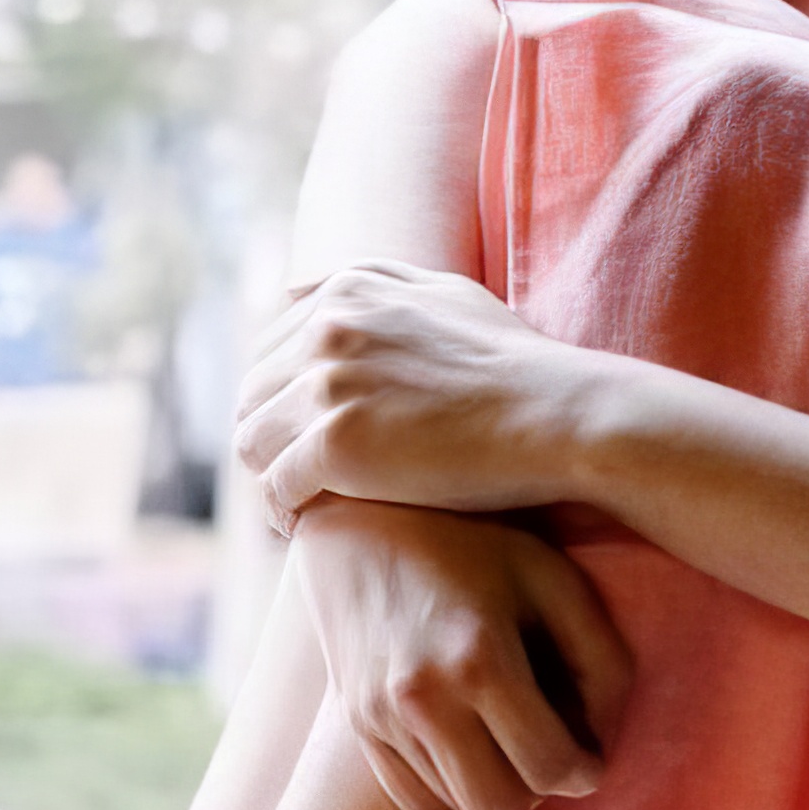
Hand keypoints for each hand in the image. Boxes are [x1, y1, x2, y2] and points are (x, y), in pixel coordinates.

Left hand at [236, 260, 583, 528]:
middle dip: (271, 436)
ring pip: (252, 440)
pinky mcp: (336, 444)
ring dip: (270, 474)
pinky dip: (283, 512)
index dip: (283, 396)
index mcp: (350, 289)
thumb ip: (382, 283)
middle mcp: (328, 327)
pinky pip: (276, 487)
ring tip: (297, 503)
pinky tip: (304, 527)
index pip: (273, 346)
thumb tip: (315, 287)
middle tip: (298, 475)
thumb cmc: (516, 365)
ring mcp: (328, 385)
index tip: (305, 432)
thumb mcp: (449, 295)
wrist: (556, 416)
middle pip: (253, 393)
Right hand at [295, 497, 632, 809]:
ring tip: (505, 732)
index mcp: (480, 657)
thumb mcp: (553, 578)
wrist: (359, 524)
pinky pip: (415, 799)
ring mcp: (379, 717)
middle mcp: (422, 697)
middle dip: (537, 790)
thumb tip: (603, 735)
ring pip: (457, 808)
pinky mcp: (356, 725)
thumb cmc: (475, 544)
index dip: (586, 771)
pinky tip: (466, 738)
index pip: (549, 767)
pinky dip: (449, 786)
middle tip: (547, 748)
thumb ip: (599, 655)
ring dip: (493, 785)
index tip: (590, 754)